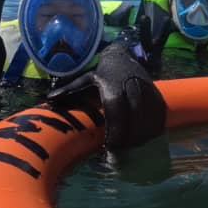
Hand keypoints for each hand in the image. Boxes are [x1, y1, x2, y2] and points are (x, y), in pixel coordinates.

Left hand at [48, 42, 166, 150]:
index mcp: (113, 86)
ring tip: (131, 147)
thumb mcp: (84, 80)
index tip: (110, 145)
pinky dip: (152, 131)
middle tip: (119, 151)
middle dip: (129, 138)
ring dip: (141, 137)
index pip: (116, 111)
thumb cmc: (101, 74)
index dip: (115, 131)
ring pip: (148, 120)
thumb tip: (49, 99)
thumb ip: (68, 91)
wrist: (123, 57)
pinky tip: (143, 139)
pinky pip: (158, 118)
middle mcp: (132, 87)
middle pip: (134, 119)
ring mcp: (148, 92)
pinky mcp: (158, 97)